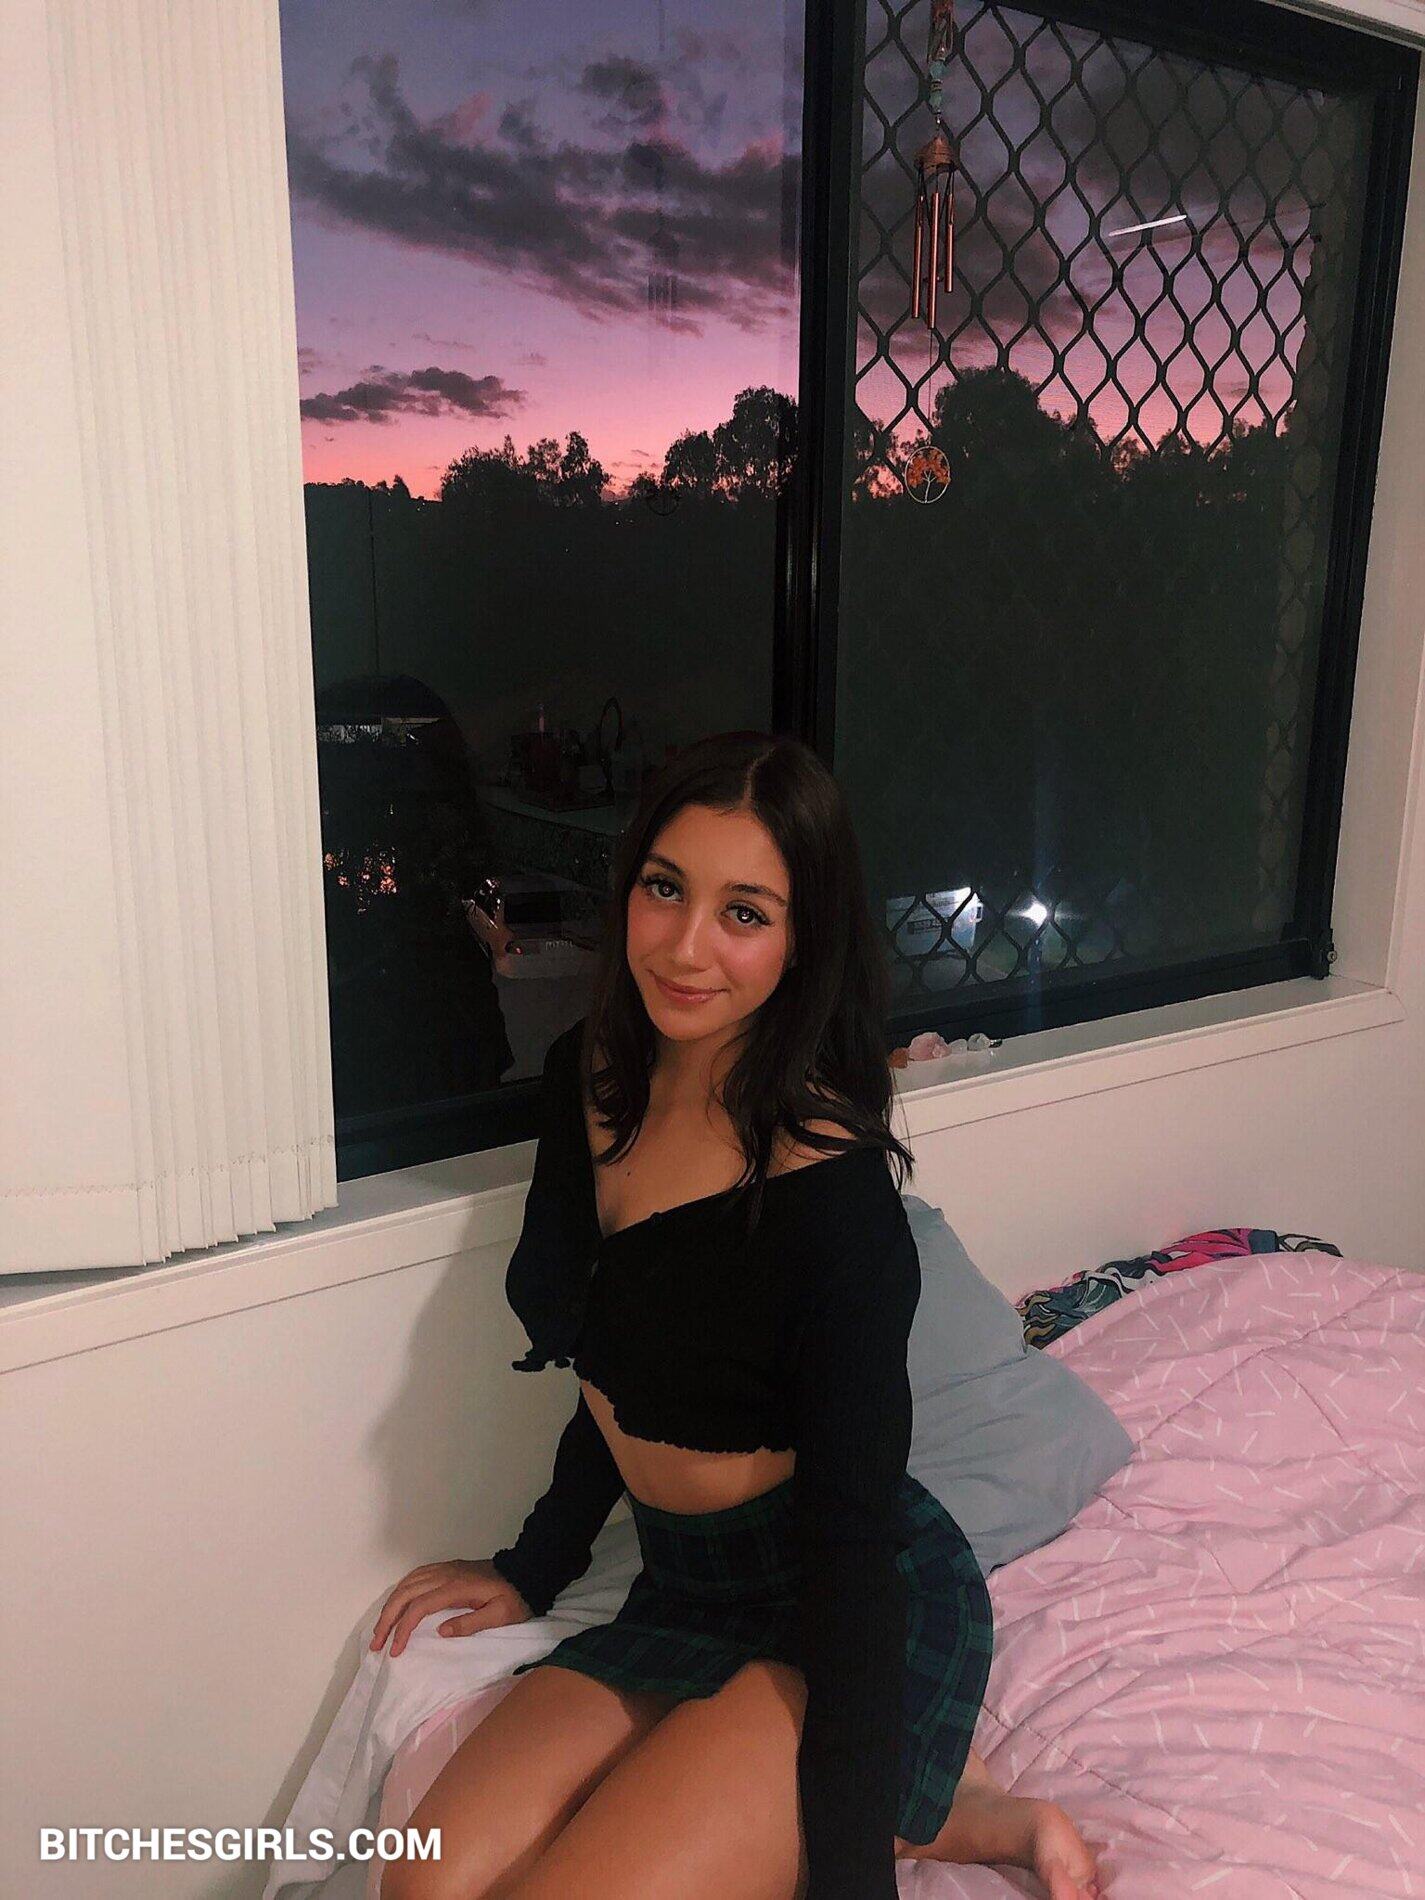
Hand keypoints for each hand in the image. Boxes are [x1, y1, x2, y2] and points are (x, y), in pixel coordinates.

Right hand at [369, 1559, 532, 1657]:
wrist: (525, 1572)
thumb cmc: (514, 1598)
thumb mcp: (500, 1615)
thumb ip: (470, 1623)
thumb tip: (440, 1632)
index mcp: (456, 1587)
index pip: (419, 1607)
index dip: (403, 1629)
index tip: (395, 1650)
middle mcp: (445, 1574)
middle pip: (406, 1593)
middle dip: (387, 1619)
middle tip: (376, 1644)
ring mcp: (445, 1568)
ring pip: (407, 1582)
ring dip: (390, 1605)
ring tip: (381, 1628)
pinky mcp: (447, 1568)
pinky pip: (416, 1575)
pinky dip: (401, 1590)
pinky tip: (397, 1603)